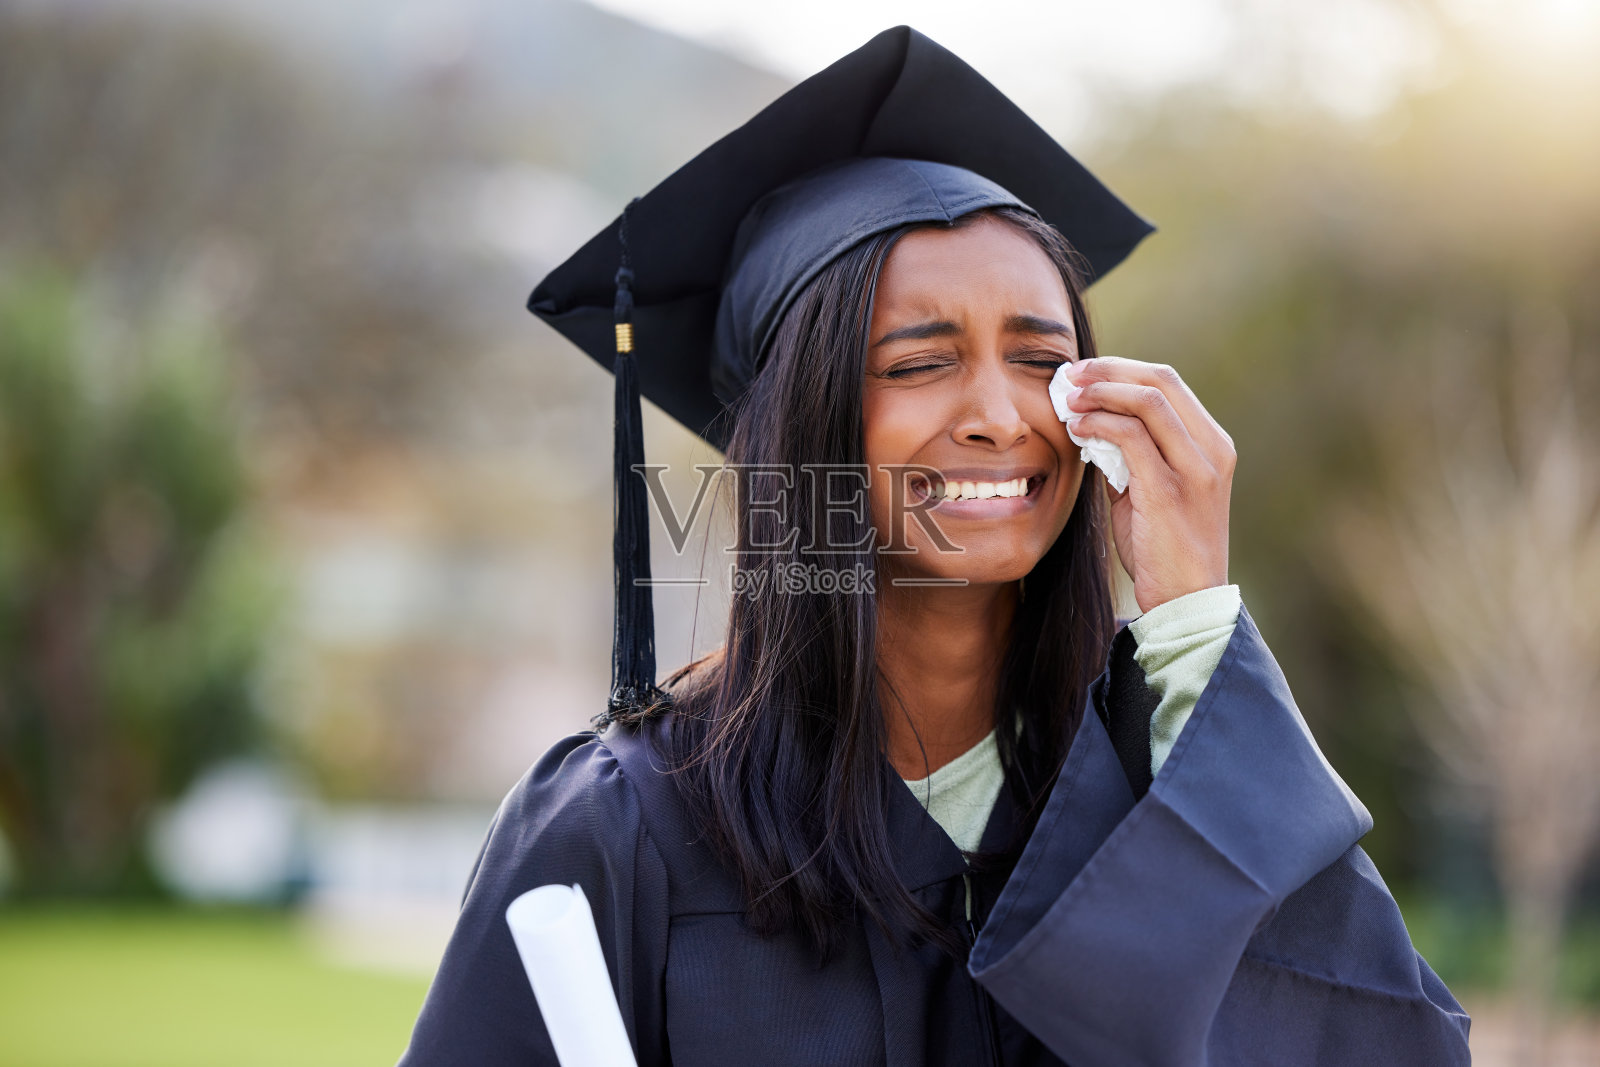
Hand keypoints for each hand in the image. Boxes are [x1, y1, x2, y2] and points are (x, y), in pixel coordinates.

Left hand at [1059, 357, 1233, 613]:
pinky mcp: (1169, 491)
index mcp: (1213, 445)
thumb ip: (1132, 457)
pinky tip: (1076, 430)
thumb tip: (1093, 425)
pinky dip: (1098, 425)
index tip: (1085, 373)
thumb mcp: (1152, 492)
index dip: (1123, 369)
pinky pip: (1131, 438)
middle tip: (1071, 375)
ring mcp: (1195, 469)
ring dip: (1100, 393)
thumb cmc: (1165, 549)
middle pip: (1161, 381)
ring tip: (1069, 399)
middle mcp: (1212, 450)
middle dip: (1109, 371)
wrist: (1185, 601)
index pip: (1169, 383)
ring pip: (1148, 401)